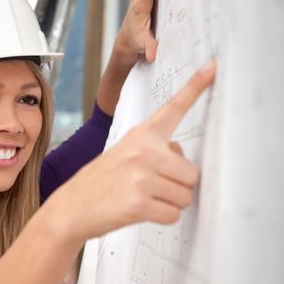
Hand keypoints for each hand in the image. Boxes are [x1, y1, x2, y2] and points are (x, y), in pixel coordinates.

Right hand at [53, 61, 215, 243]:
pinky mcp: (138, 203)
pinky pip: (173, 215)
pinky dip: (162, 217)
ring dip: (171, 203)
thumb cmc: (101, 182)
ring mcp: (141, 177)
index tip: (214, 66)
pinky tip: (141, 212)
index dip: (196, 86)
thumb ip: (156, 151)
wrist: (70, 209)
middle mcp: (143, 151)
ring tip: (144, 199)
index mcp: (142, 134)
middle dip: (179, 186)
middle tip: (153, 188)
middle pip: (193, 173)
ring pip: (185, 196)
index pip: (174, 107)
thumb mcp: (125, 154)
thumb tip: (185, 163)